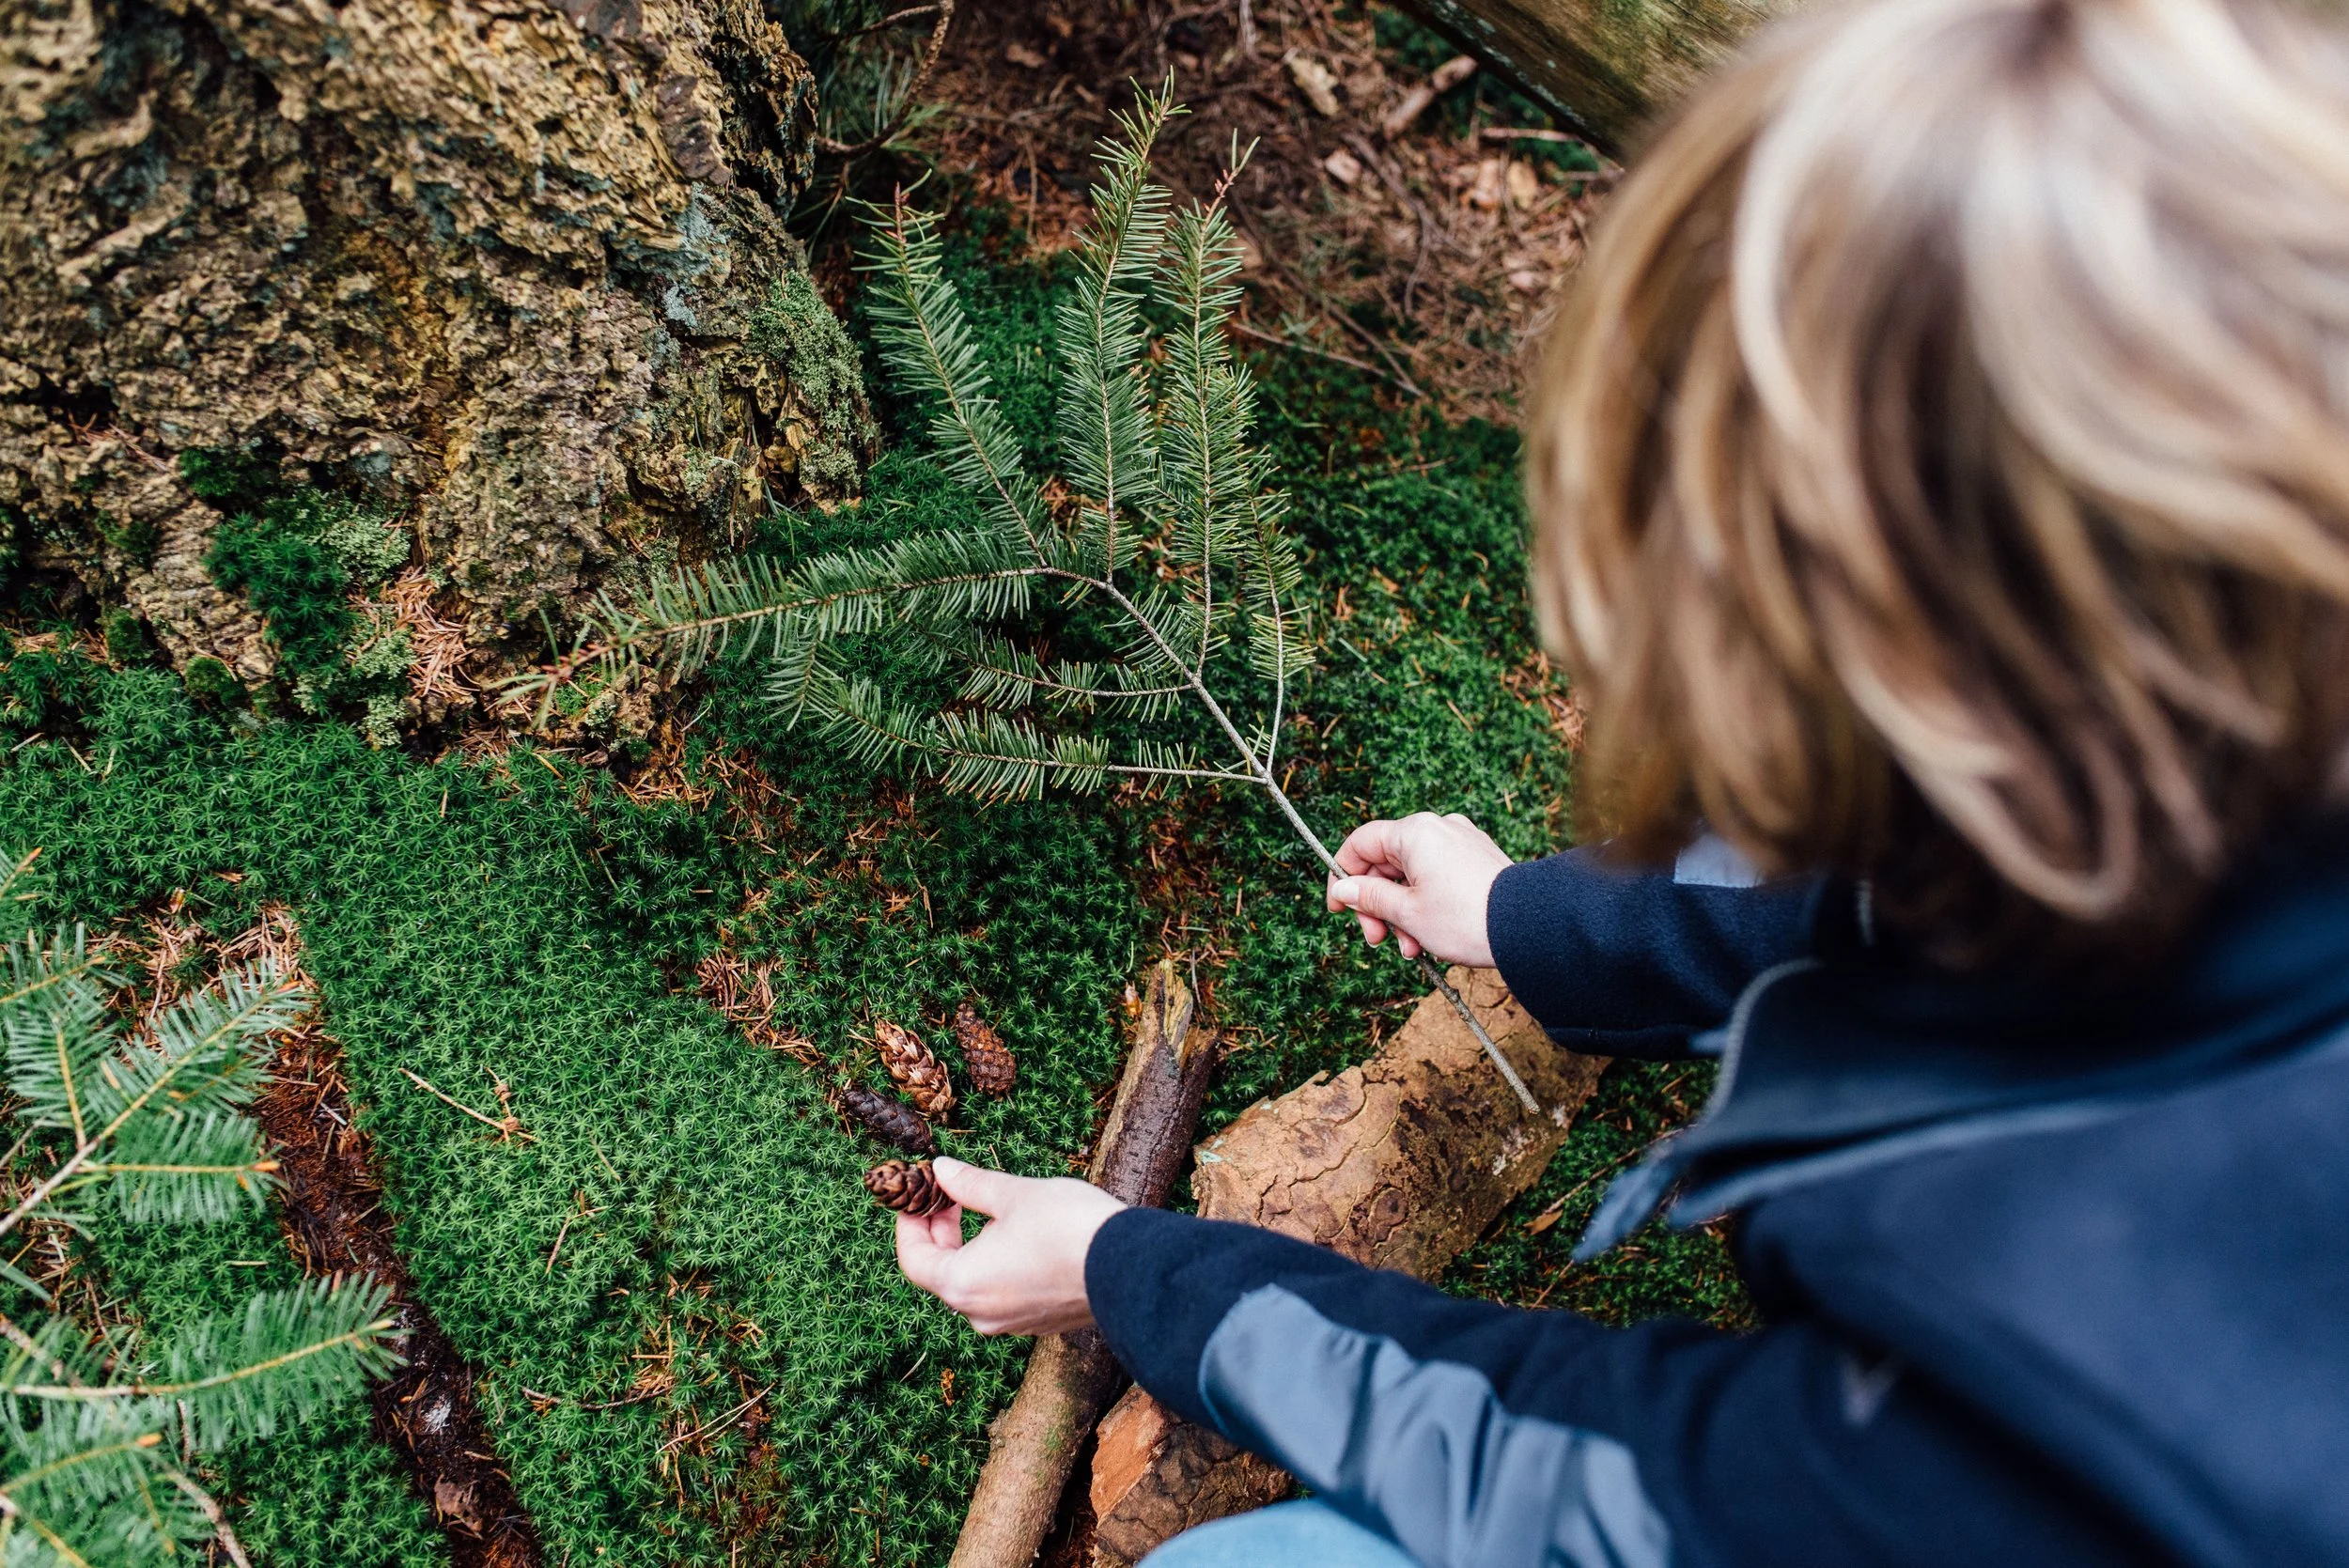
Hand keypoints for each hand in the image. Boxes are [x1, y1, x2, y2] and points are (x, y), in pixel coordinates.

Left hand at [894, 1157, 1125, 1335]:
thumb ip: (970, 1184)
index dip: (909, 1223)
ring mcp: (1011, 1323)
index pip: (914, 1259)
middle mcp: (980, 1314)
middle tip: (952, 1194)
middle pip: (942, 1273)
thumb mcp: (1013, 1193)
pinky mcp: (1039, 1322)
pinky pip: (1003, 1294)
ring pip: (974, 1284)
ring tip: (992, 1210)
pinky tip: (1021, 1236)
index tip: (919, 1195)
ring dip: (971, 1248)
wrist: (1130, 1266)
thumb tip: (943, 1170)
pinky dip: (998, 1266)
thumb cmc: (1067, 1228)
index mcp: (962, 1284)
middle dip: (942, 1231)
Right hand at [1325, 812, 1511, 967]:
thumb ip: (1369, 898)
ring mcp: (1461, 842)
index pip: (1362, 843)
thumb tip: (1343, 890)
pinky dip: (1426, 905)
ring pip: (1412, 875)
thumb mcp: (1406, 913)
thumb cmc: (1464, 919)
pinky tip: (1428, 939)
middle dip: (1377, 905)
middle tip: (1376, 939)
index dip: (1343, 875)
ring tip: (1410, 949)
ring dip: (1402, 913)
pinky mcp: (1478, 860)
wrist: (1527, 929)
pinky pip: (1437, 878)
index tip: (1337, 908)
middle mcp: (1438, 828)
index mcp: (1415, 832)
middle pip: (1387, 863)